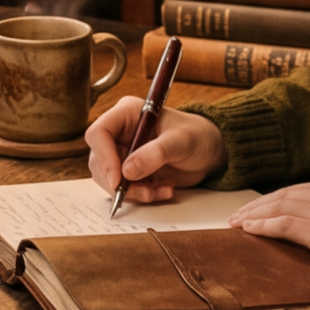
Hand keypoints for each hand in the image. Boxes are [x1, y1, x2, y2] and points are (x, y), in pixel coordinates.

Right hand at [87, 94, 226, 203]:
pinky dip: (142, 195)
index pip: (99, 133)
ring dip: (132, 191)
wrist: (210, 152)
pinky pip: (125, 189)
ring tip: (159, 192)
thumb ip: (155, 154)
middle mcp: (120, 133)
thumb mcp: (180, 142)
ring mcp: (125, 153)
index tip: (118, 180)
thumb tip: (126, 171)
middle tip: (143, 192)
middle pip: (99, 160)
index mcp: (127, 114)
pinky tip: (164, 190)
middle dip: (118, 182)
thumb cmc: (198, 136)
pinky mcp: (132, 172)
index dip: (104, 157)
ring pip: (109, 179)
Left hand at [236, 178, 309, 285]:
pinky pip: (285, 225)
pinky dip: (263, 227)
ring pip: (281, 207)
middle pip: (285, 195)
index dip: (272, 199)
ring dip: (254, 216)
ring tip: (236, 225)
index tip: (253, 208)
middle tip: (236, 216)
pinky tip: (250, 231)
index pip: (298, 189)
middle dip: (257, 206)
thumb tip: (304, 223)